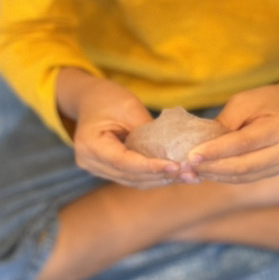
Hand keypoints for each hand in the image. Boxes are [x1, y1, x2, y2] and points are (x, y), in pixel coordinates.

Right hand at [56, 68, 180, 185]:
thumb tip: (173, 153)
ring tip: (187, 176)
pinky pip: (132, 177)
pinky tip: (174, 174)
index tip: (176, 166)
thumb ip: (147, 132)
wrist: (89, 99)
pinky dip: (153, 176)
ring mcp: (97, 169)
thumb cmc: (108, 98)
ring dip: (161, 179)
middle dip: (161, 176)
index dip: (150, 167)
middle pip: (130, 176)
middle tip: (190, 173)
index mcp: (90, 145)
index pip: (124, 162)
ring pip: (133, 181)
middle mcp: (90, 162)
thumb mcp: (129, 108)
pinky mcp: (107, 171)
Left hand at [183, 80, 278, 183]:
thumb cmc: (264, 102)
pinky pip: (247, 177)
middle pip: (244, 165)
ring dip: (216, 175)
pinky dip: (226, 176)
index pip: (243, 143)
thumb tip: (200, 148)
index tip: (191, 155)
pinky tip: (208, 172)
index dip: (216, 151)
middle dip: (212, 167)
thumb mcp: (243, 103)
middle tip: (187, 166)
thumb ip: (225, 125)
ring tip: (193, 171)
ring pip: (244, 175)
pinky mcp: (276, 172)